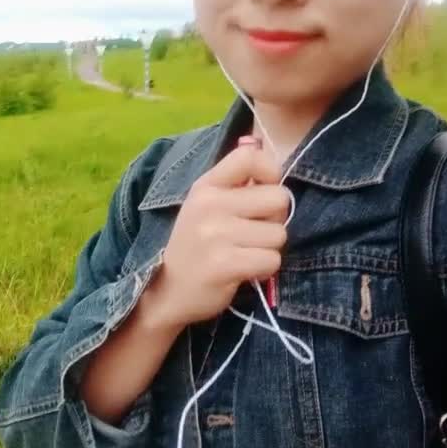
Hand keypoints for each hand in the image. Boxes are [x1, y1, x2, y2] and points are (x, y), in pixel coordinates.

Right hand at [144, 144, 288, 331]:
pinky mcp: (224, 264)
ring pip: (278, 234)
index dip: (271, 172)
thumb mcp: (206, 205)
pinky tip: (244, 270)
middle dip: (275, 219)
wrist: (167, 290)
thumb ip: (236, 185)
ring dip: (268, 248)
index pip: (250, 156)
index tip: (263, 191)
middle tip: (253, 232)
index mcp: (206, 185)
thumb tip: (274, 168)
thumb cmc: (196, 245)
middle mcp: (210, 204)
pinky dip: (265, 269)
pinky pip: (271, 260)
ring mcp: (215, 234)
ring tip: (244, 253)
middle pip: (278, 198)